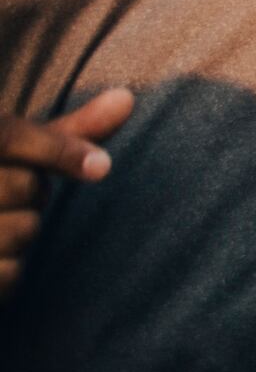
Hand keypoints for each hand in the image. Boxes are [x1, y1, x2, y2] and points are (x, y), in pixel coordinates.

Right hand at [0, 88, 134, 299]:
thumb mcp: (14, 155)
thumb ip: (66, 132)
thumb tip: (128, 98)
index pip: (7, 137)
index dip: (56, 149)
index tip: (102, 167)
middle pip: (25, 186)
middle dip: (33, 194)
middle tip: (6, 197)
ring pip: (22, 230)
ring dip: (21, 234)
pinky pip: (8, 273)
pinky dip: (9, 270)